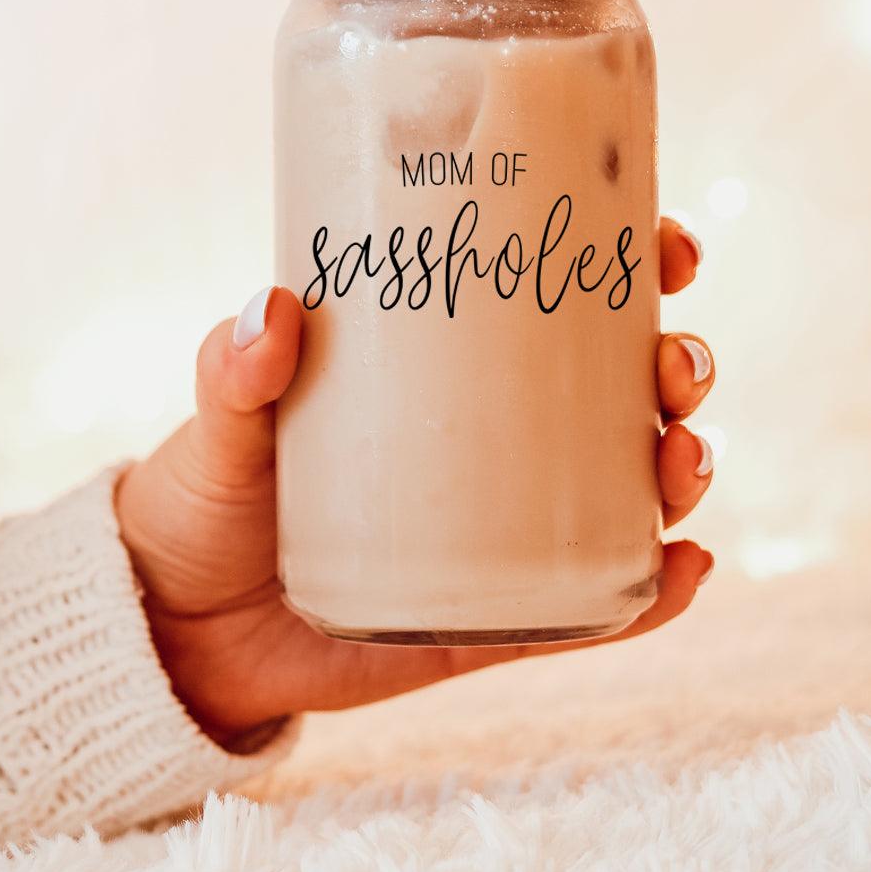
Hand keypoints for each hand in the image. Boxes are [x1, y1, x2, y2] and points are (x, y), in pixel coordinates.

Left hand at [117, 218, 715, 742]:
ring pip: (630, 485)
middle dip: (678, 363)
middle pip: (623, 385)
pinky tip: (687, 569)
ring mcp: (510, 527)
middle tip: (674, 366)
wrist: (183, 629)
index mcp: (448, 366)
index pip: (559, 297)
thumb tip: (274, 307)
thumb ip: (234, 371)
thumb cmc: (209, 497)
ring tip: (681, 463)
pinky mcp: (503, 616)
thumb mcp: (222, 424)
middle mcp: (498, 437)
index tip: (665, 242)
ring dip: (683, 463)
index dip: (633, 260)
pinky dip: (655, 590)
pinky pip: (597, 604)